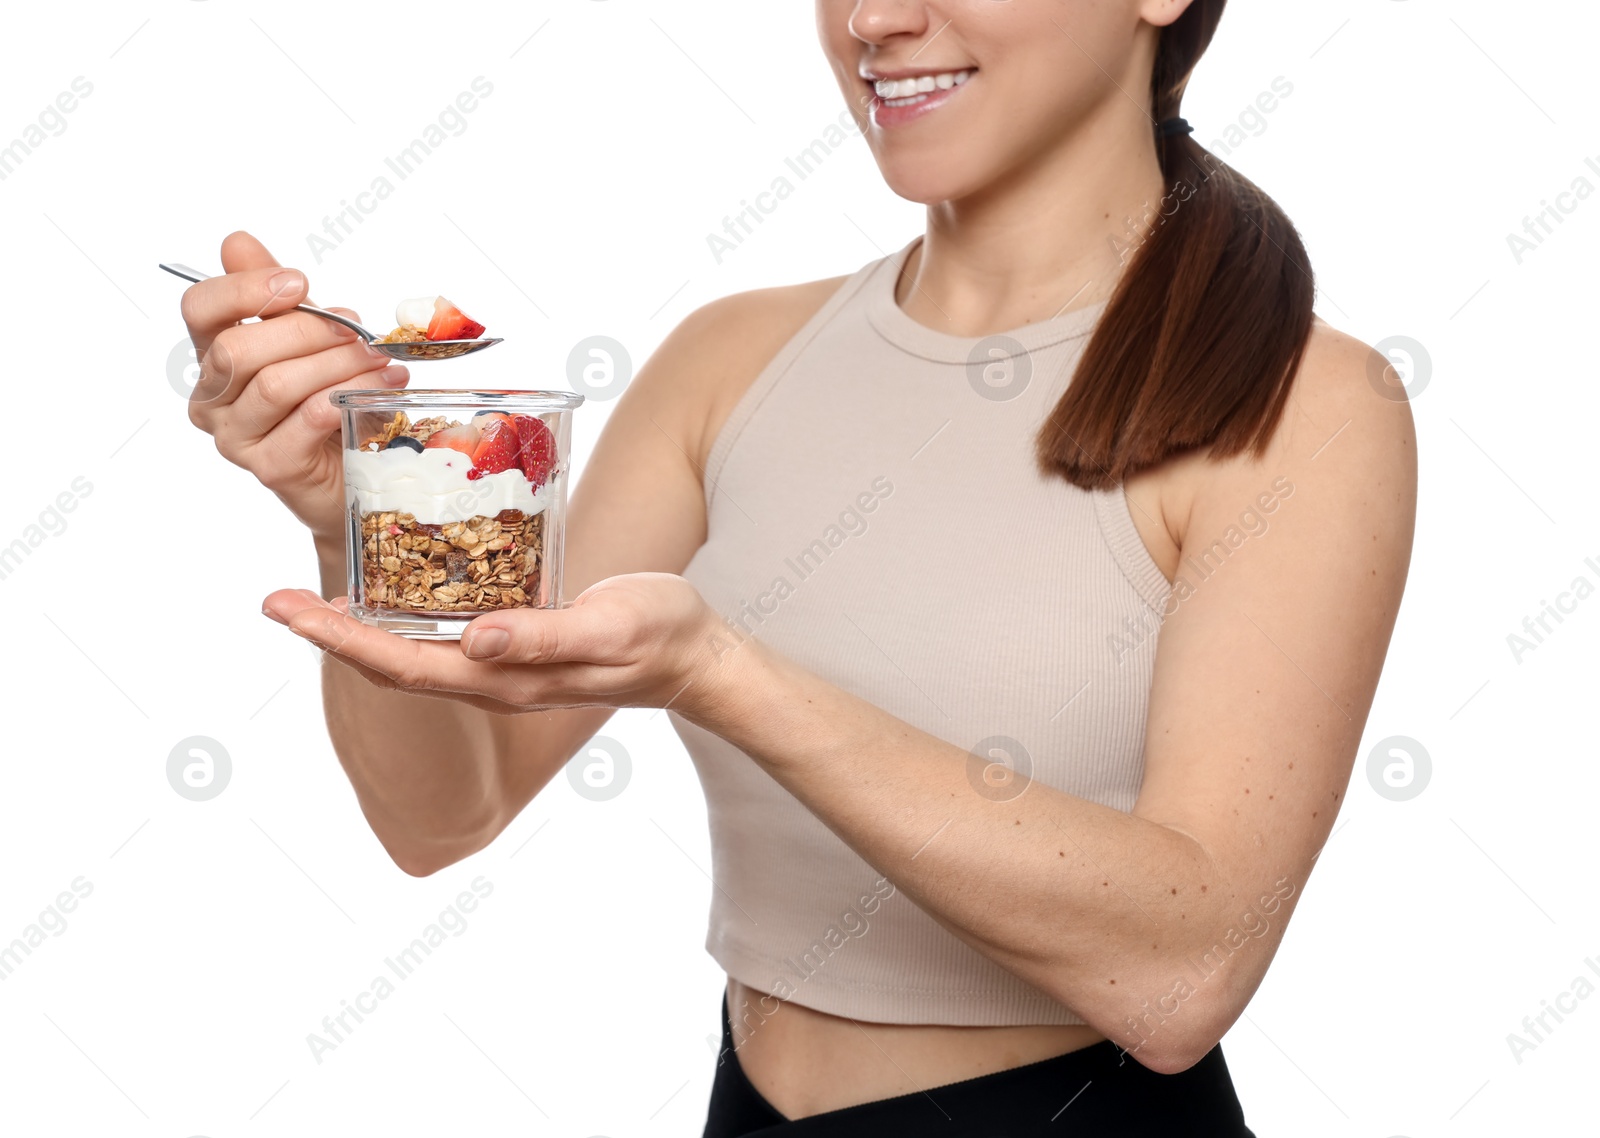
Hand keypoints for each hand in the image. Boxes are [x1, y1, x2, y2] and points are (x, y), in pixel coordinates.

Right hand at [180, 231, 408, 542]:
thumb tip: (236, 241)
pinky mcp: (270, 467)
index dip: (245, 289)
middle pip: (238, 349)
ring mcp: (235, 438)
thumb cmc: (326, 399)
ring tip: (379, 359)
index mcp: (212, 358)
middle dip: (306, 330)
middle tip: (357, 329)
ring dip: (336, 364)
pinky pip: (307, 418)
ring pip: (275, 384)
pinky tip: (380, 388)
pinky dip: (348, 395)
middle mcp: (212, 400)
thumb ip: (274, 293)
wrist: (355, 472)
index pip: (199, 311)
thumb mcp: (307, 338)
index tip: (299, 283)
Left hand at [262, 572, 734, 716]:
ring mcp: (503, 664)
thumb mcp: (609, 624)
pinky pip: (443, 634)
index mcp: (507, 677)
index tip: (289, 611)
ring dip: (358, 627)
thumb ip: (544, 636)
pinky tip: (394, 582)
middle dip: (329, 634)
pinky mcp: (516, 642)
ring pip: (412, 651)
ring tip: (314, 592)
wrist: (695, 656)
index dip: (341, 641)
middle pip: (392, 663)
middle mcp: (493, 676)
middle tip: (274, 596)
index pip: (405, 665)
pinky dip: (403, 612)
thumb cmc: (660, 634)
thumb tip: (473, 640)